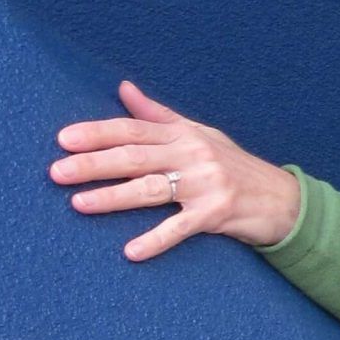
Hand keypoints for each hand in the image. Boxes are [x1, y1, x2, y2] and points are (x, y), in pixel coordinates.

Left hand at [49, 79, 301, 261]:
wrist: (282, 199)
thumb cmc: (235, 165)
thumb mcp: (199, 133)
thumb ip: (158, 115)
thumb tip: (123, 88)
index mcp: (185, 135)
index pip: (133, 130)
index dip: (98, 133)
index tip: (64, 140)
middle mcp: (194, 155)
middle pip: (135, 158)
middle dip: (93, 164)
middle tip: (57, 172)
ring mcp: (206, 184)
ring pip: (150, 189)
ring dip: (112, 197)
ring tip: (78, 203)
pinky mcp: (216, 214)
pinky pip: (180, 228)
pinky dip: (155, 240)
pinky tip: (130, 251)